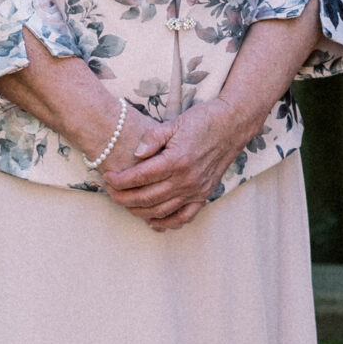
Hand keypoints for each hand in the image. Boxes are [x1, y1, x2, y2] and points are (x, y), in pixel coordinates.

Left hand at [103, 99, 253, 230]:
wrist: (233, 125)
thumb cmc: (204, 120)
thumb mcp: (175, 122)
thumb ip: (152, 138)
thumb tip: (135, 155)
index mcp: (176, 160)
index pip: (140, 177)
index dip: (120, 180)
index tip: (108, 177)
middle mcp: (186, 180)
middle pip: (147, 198)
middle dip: (124, 198)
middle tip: (111, 192)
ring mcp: (196, 190)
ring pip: (161, 210)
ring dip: (139, 211)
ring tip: (125, 204)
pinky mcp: (204, 194)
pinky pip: (184, 217)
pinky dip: (167, 222)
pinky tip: (153, 221)